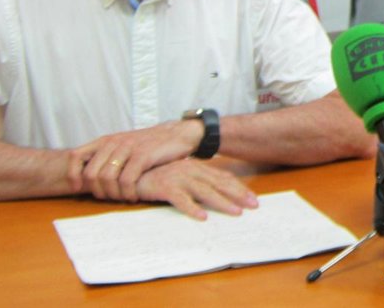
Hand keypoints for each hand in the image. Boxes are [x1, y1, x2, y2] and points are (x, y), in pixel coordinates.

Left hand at [68, 120, 203, 201]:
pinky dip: (128, 193)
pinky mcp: (143, 155)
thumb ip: (106, 157)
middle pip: (91, 174)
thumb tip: (87, 177)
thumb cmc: (149, 144)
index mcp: (105, 141)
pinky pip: (127, 180)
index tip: (79, 189)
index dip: (72, 175)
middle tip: (110, 198)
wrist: (177, 134)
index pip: (75, 156)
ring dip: (114, 194)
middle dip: (98, 191)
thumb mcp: (123, 146)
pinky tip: (134, 197)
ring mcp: (127, 148)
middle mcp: (113, 143)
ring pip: (107, 179)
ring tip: (123, 198)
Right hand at [135, 158, 258, 219]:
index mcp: (196, 167)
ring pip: (204, 191)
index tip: (253, 198)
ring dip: (221, 202)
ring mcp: (177, 177)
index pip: (223, 178)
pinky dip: (192, 208)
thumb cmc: (157, 176)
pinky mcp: (164, 186)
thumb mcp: (181, 177)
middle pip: (218, 183)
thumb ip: (197, 183)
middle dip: (238, 195)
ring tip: (235, 212)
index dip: (239, 188)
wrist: (130, 171)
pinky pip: (180, 199)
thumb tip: (216, 194)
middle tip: (253, 206)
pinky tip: (202, 217)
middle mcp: (190, 170)